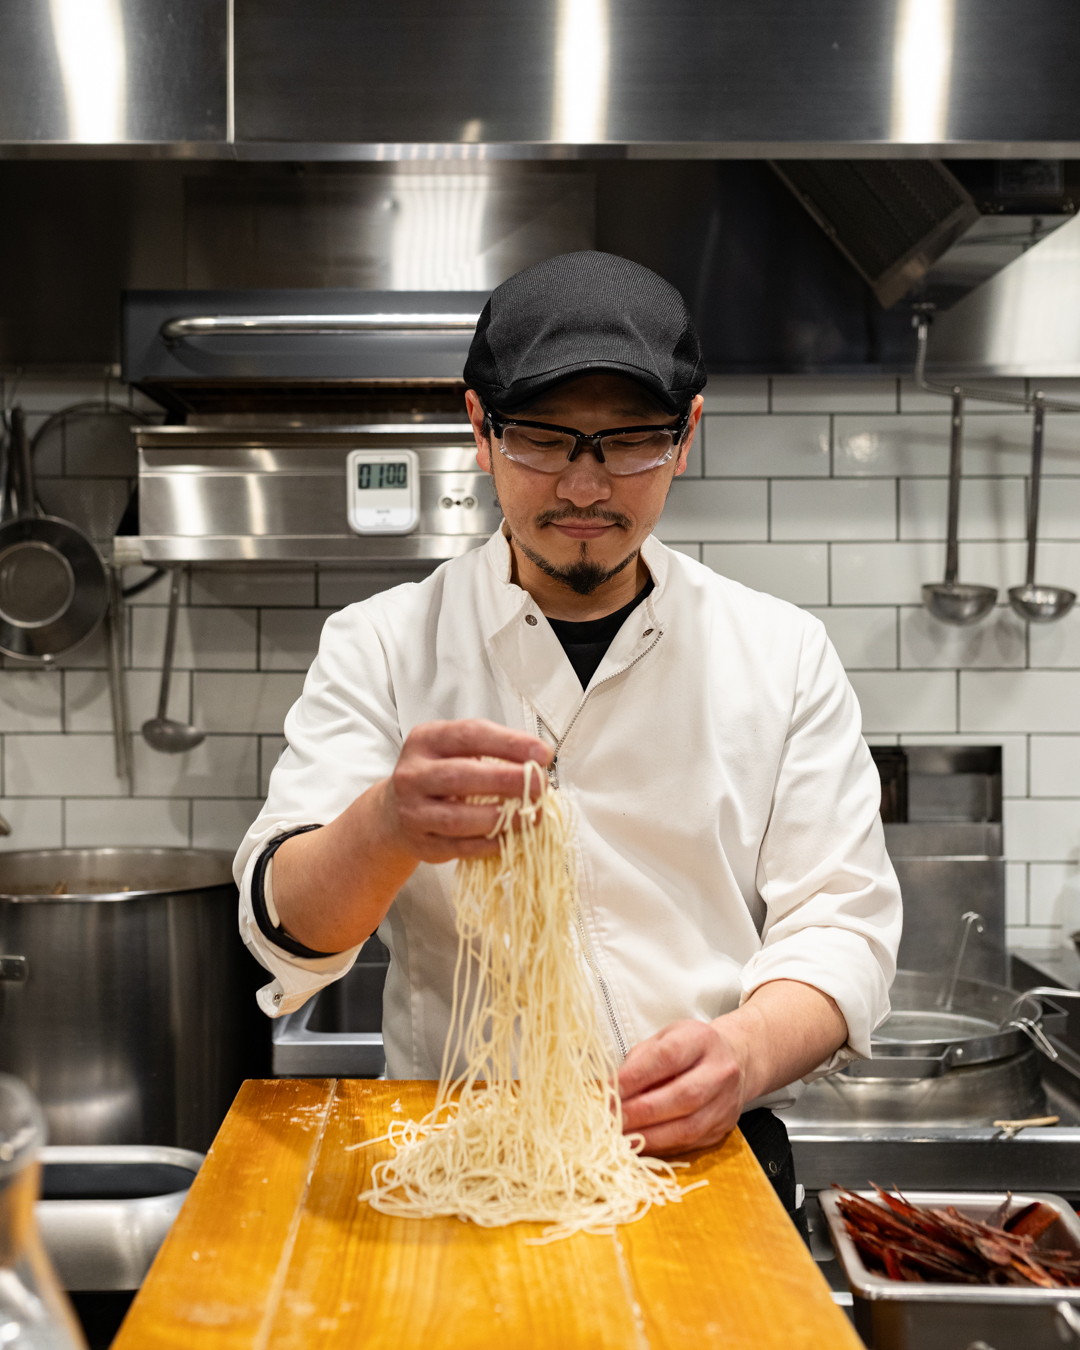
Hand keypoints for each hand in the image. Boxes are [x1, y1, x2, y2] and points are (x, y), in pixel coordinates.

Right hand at [375, 718, 551, 864]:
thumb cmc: (439, 775)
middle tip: (540, 785)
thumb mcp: (456, 751)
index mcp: (426, 740)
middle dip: (506, 781)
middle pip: (461, 776)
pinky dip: (488, 844)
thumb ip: (492, 752)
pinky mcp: (421, 843)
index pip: (470, 735)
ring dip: (500, 818)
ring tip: (530, 815)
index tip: (543, 753)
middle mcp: (413, 774)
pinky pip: (458, 847)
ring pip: (457, 818)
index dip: (509, 743)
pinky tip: (510, 837)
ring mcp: (413, 811)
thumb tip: (538, 763)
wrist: (395, 812)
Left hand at [617, 1019, 745, 1154]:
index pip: (668, 1057)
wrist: (733, 1061)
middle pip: (682, 1096)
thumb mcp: (662, 1040)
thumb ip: (639, 1062)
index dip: (635, 1077)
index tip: (607, 1090)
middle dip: (641, 1112)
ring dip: (650, 1136)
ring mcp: (725, 1103)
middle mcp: (720, 1071)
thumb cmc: (689, 1048)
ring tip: (621, 1138)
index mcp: (701, 1040)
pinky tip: (640, 1145)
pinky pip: (690, 1144)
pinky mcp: (722, 1128)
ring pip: (689, 1127)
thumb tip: (611, 1091)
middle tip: (611, 1119)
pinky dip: (661, 1147)